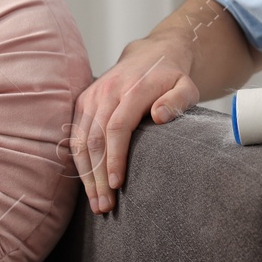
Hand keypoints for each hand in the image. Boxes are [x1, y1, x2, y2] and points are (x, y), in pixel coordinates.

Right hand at [70, 36, 199, 213]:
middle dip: (98, 176)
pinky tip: (87, 184)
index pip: (117, 128)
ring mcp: (92, 96)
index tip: (118, 185)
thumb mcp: (186, 86)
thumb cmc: (171, 78)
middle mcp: (106, 92)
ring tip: (96, 203)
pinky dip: (79, 162)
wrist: (150, 55)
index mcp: (132, 89)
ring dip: (86, 175)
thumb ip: (176, 101)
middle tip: (105, 207)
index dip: (115, 158)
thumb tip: (158, 117)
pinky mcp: (83, 102)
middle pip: (95, 140)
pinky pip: (75, 135)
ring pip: (80, 141)